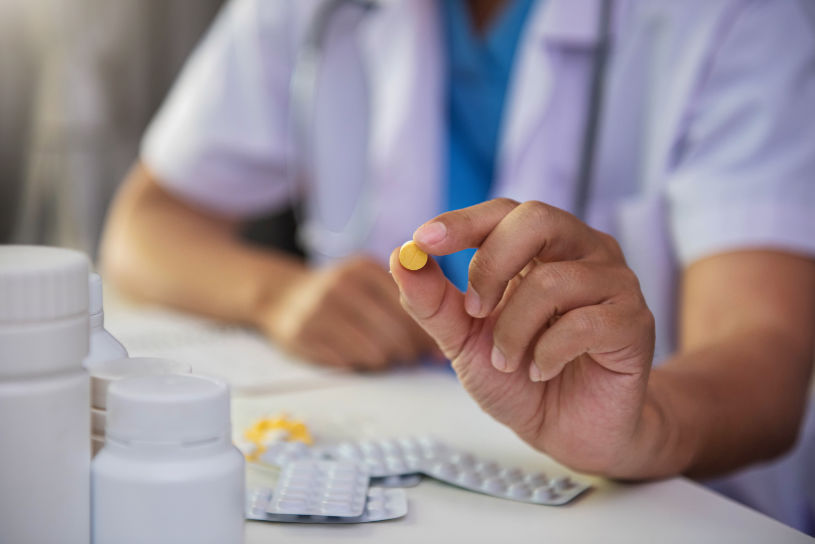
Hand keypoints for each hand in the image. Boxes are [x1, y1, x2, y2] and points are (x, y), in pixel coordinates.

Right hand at [257, 255, 435, 369]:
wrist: (280, 295)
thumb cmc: (339, 295)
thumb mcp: (368, 281)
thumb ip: (405, 303)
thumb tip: (439, 349)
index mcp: (364, 268)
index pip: (412, 308)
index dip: (424, 332)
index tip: (429, 346)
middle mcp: (341, 284)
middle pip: (396, 334)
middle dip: (408, 351)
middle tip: (408, 357)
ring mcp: (319, 309)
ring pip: (375, 353)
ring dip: (384, 361)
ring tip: (382, 355)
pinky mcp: (302, 334)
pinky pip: (348, 363)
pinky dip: (358, 365)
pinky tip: (356, 356)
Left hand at [390, 199, 654, 474]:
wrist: (568, 430)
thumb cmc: (520, 376)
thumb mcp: (464, 340)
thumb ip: (433, 302)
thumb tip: (400, 257)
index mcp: (540, 247)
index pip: (502, 211)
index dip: (462, 221)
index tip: (424, 241)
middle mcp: (581, 251)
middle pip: (537, 219)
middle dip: (492, 266)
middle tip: (475, 312)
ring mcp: (613, 282)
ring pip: (554, 280)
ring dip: (515, 330)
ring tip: (512, 361)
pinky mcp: (634, 321)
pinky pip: (585, 322)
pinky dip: (548, 353)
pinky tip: (543, 370)